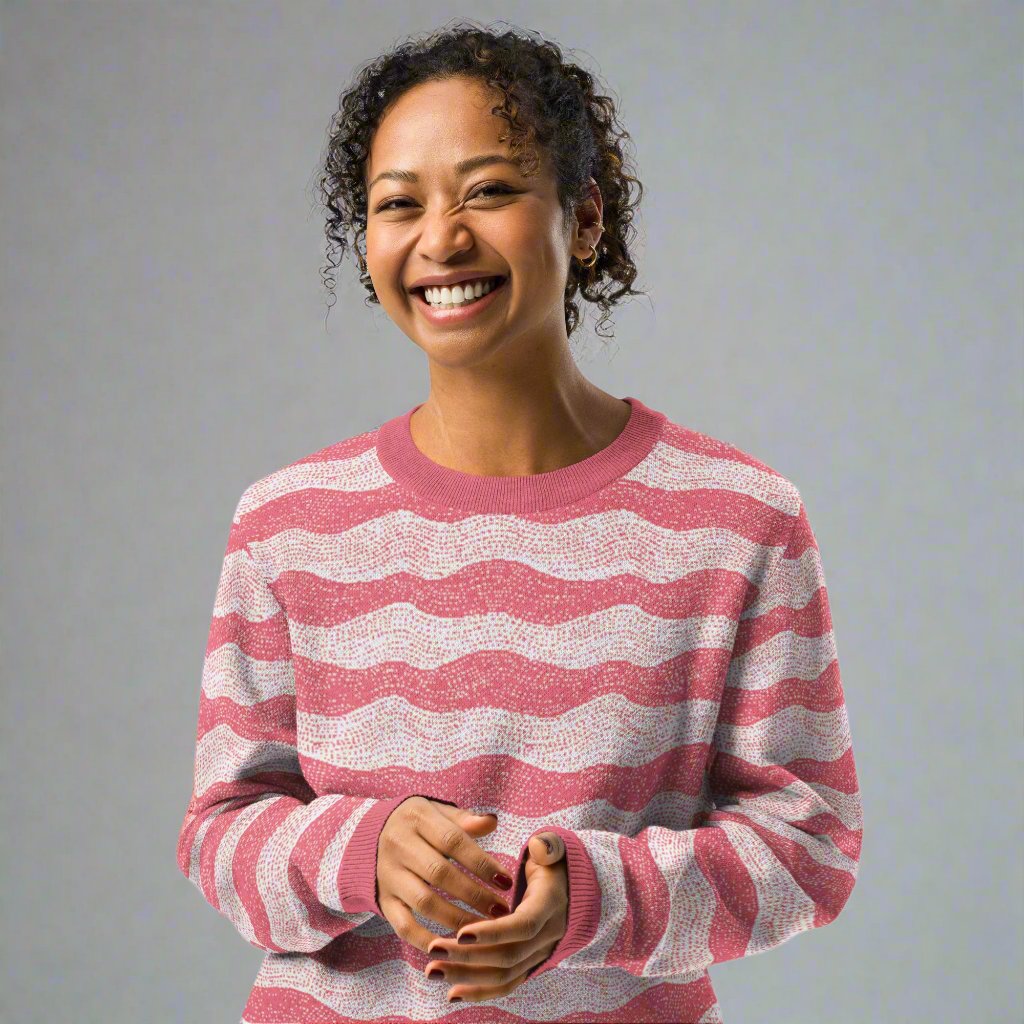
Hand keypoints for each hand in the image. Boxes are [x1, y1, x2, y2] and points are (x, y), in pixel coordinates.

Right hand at [376, 797, 514, 952]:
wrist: (367, 836)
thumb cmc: (417, 825)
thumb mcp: (436, 812)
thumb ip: (463, 819)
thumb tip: (492, 822)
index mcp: (417, 817)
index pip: (453, 841)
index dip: (482, 863)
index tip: (506, 881)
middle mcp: (399, 845)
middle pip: (440, 873)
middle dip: (475, 894)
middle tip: (501, 910)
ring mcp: (388, 875)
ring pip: (425, 902)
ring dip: (458, 919)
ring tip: (485, 929)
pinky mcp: (383, 900)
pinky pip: (403, 925)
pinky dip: (426, 940)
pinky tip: (452, 946)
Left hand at [422, 831, 568, 1003]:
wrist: (569, 888)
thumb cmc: (551, 863)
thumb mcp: (552, 848)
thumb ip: (548, 845)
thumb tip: (539, 846)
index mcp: (550, 905)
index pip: (522, 926)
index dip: (492, 932)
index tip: (460, 933)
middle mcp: (547, 936)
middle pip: (508, 956)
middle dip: (468, 956)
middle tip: (434, 950)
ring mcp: (539, 954)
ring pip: (503, 975)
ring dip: (467, 977)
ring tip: (433, 970)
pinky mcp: (529, 965)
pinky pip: (506, 984)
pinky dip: (479, 992)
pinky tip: (451, 994)